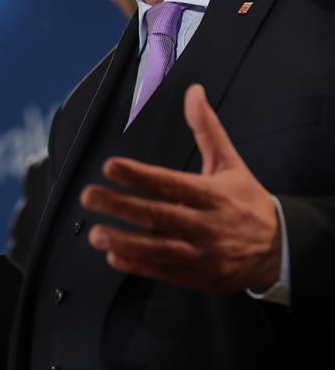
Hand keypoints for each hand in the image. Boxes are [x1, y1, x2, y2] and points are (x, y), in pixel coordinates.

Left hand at [83, 84, 280, 292]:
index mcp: (213, 195)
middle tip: (89, 197)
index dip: (139, 176)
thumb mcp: (230, 162)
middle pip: (159, 215)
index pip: (171, 183)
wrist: (280, 249)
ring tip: (95, 233)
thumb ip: (207, 129)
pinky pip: (165, 272)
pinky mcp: (199, 277)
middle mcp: (206, 225)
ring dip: (125, 241)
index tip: (111, 166)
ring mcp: (202, 254)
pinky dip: (140, 266)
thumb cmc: (247, 201)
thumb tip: (193, 92)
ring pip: (159, 248)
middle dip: (121, 206)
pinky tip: (115, 257)